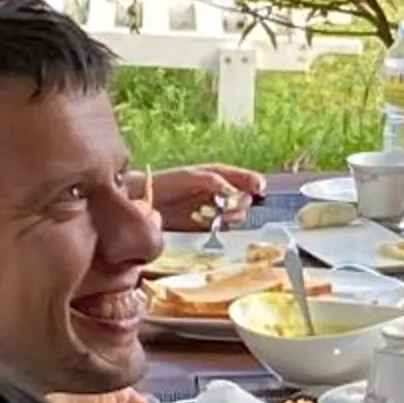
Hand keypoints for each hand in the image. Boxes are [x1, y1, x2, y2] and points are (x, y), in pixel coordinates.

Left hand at [147, 165, 263, 229]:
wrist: (144, 200)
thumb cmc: (167, 183)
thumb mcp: (191, 177)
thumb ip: (213, 180)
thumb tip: (233, 191)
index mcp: (218, 175)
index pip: (244, 178)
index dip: (253, 182)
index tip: (260, 188)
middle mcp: (220, 192)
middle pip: (244, 198)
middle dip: (241, 202)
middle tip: (232, 206)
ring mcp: (214, 209)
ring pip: (236, 214)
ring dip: (232, 215)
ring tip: (219, 216)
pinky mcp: (206, 225)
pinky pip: (223, 227)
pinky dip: (220, 225)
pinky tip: (209, 223)